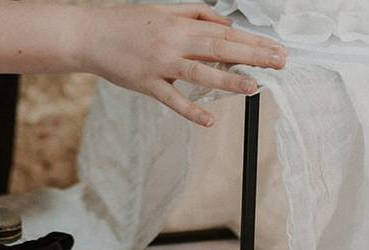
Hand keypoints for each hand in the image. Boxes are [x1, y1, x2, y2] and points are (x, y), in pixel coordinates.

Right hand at [78, 3, 285, 126]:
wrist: (90, 35)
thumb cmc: (125, 22)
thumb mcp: (163, 10)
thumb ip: (196, 14)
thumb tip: (226, 23)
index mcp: (180, 24)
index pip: (225, 32)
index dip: (253, 40)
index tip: (275, 48)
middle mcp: (173, 42)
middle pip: (220, 48)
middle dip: (252, 55)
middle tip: (278, 63)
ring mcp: (159, 64)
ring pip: (200, 72)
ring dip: (228, 80)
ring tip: (253, 87)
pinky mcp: (145, 84)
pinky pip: (172, 99)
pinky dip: (191, 110)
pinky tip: (210, 119)